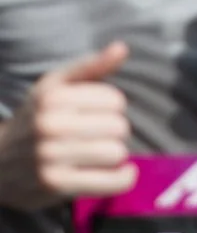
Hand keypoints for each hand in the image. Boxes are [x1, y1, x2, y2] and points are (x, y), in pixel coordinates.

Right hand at [0, 43, 136, 209]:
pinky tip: (118, 172)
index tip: (96, 114)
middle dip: (114, 133)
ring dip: (115, 155)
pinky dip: (123, 178)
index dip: (112, 108)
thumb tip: (122, 48)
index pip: (115, 100)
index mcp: (51, 97)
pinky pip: (113, 181)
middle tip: (95, 137)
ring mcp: (49, 156)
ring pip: (117, 153)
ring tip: (98, 154)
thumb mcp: (55, 88)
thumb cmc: (38, 119)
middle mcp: (48, 125)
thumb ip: (91, 67)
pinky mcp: (56, 184)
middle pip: (119, 127)